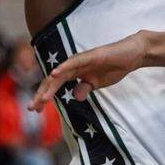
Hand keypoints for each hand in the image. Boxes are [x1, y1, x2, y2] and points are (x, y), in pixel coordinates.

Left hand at [30, 32, 147, 110]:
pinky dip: (64, 67)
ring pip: (61, 72)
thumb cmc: (114, 67)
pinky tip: (55, 74)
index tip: (35, 109)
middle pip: (53, 80)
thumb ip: (85, 89)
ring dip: (51, 85)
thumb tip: (75, 97)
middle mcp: (74, 66)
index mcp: (75, 73)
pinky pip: (75, 62)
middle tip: (32, 108)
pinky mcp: (91, 56)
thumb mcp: (97, 84)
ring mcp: (82, 60)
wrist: (132, 55)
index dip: (44, 96)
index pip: (55, 85)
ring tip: (42, 98)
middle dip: (42, 94)